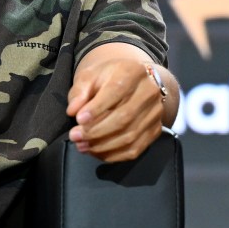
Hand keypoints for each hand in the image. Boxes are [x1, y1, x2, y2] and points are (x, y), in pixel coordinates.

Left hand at [66, 47, 165, 162]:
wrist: (135, 82)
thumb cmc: (109, 78)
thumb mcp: (91, 75)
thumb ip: (80, 91)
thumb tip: (73, 110)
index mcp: (132, 72)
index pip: (116, 91)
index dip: (97, 108)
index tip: (78, 119)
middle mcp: (149, 92)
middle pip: (124, 117)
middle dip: (96, 130)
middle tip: (75, 136)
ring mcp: (155, 113)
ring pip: (129, 136)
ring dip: (102, 146)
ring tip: (82, 145)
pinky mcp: (155, 130)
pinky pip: (135, 149)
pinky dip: (114, 155)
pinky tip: (96, 152)